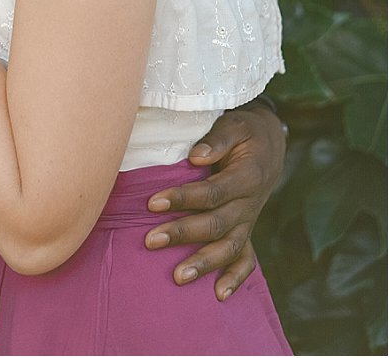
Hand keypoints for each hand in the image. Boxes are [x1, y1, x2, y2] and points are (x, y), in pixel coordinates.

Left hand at [144, 100, 286, 299]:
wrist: (270, 144)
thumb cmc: (245, 131)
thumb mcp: (235, 124)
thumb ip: (217, 139)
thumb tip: (195, 156)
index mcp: (246, 177)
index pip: (212, 192)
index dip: (183, 199)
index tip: (152, 203)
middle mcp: (250, 204)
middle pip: (216, 224)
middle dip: (182, 234)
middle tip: (150, 241)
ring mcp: (249, 221)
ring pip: (229, 248)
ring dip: (204, 263)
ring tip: (178, 278)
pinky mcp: (247, 230)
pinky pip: (246, 259)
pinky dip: (235, 278)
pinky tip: (219, 295)